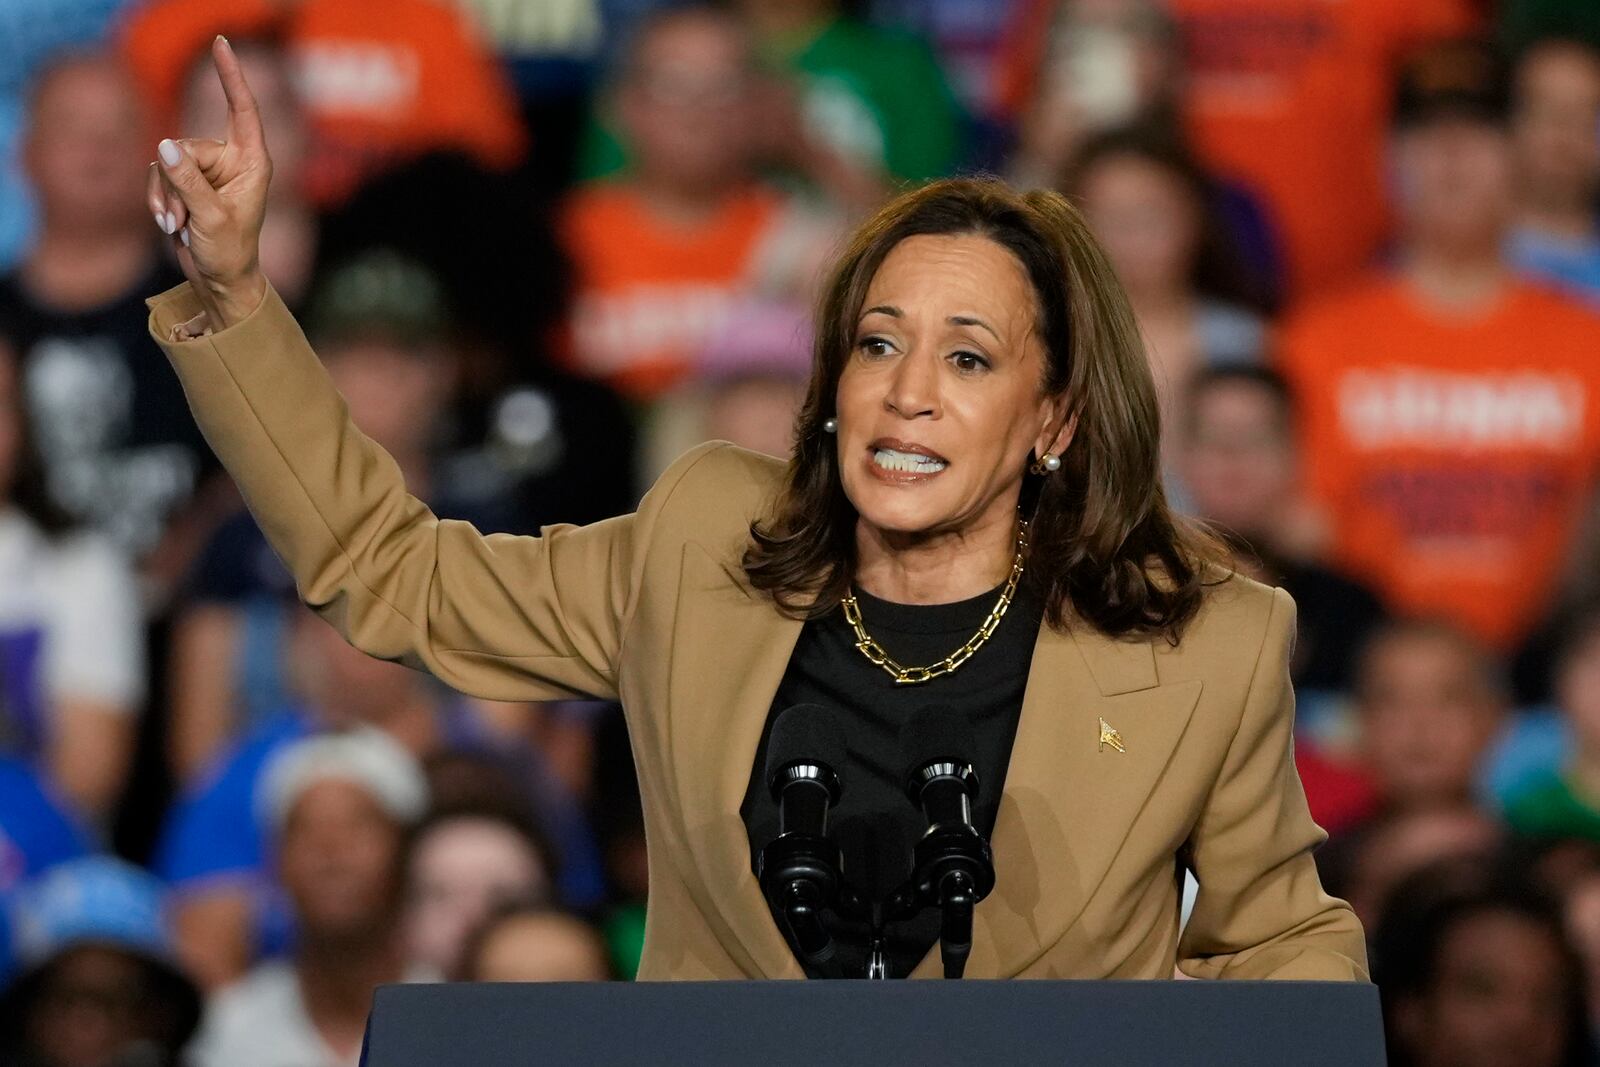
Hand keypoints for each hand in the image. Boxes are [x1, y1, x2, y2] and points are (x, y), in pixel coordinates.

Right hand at [147, 35, 271, 329]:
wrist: (221, 281)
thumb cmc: (230, 253)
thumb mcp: (210, 217)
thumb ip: (187, 181)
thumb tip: (163, 145)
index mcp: (252, 162)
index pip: (242, 109)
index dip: (231, 76)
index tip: (223, 42)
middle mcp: (231, 161)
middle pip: (186, 144)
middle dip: (175, 180)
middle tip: (181, 218)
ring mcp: (207, 171)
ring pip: (166, 161)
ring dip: (164, 195)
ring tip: (176, 226)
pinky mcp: (186, 183)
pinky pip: (159, 175)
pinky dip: (158, 200)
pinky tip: (168, 226)